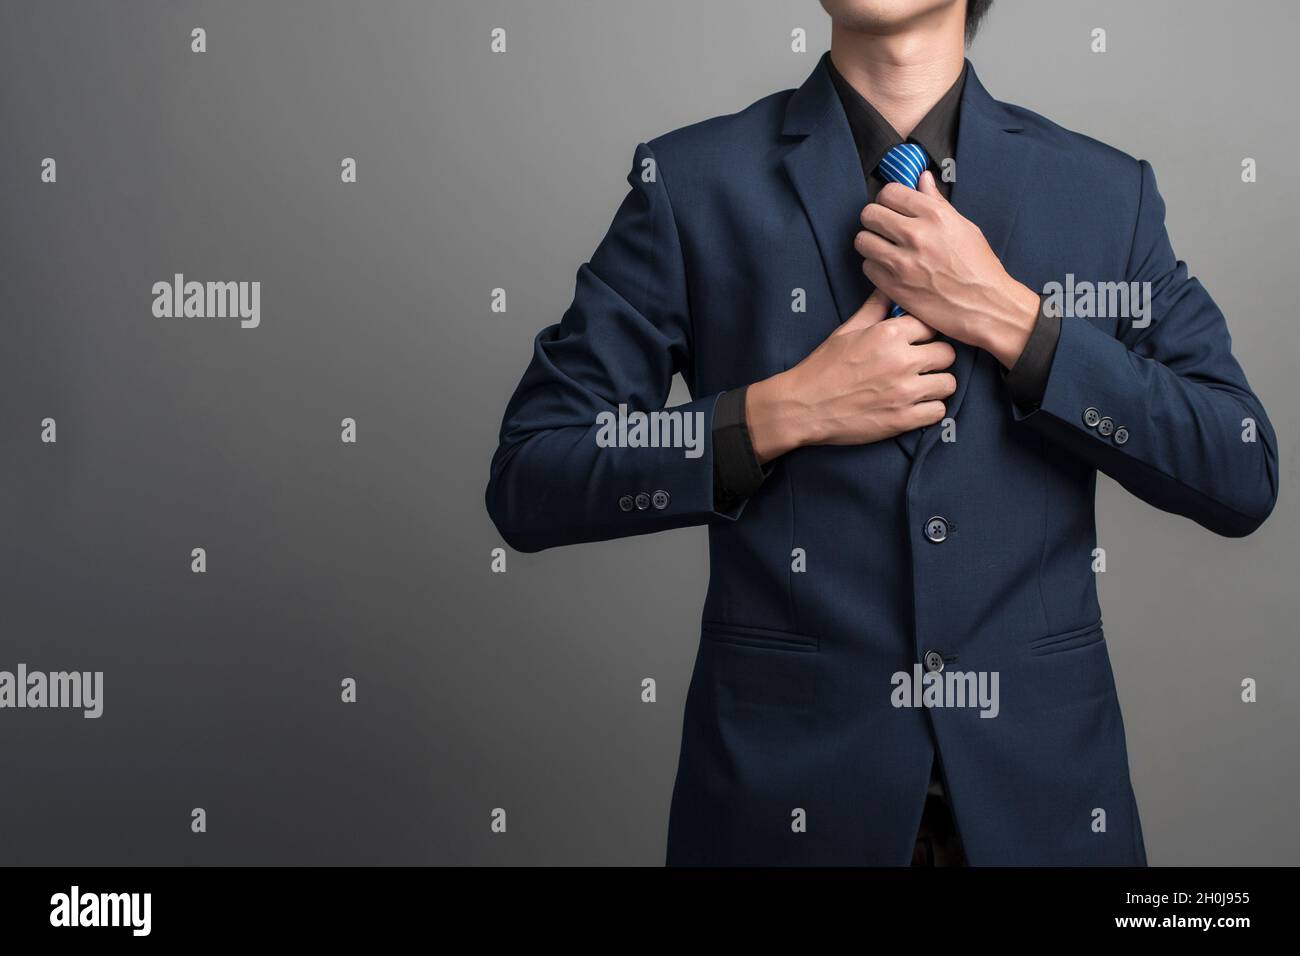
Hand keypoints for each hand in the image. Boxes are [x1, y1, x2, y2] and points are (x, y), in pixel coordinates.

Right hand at [745, 288, 956, 463]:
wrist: (803, 406)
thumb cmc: (823, 367)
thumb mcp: (846, 330)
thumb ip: (874, 308)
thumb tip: (888, 286)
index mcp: (888, 335)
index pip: (931, 325)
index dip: (926, 334)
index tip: (918, 341)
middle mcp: (901, 361)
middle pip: (947, 354)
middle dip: (937, 358)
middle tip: (922, 364)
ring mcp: (904, 393)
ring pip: (948, 384)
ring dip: (937, 384)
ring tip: (921, 386)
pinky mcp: (903, 420)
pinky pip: (938, 412)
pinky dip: (930, 409)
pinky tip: (916, 406)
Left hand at [854, 170, 1040, 369]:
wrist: (986, 307)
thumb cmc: (979, 268)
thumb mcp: (964, 227)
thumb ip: (937, 202)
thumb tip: (923, 180)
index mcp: (935, 215)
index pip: (889, 192)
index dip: (887, 199)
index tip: (891, 207)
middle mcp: (916, 235)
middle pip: (870, 214)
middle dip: (874, 219)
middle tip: (883, 228)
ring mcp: (902, 262)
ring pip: (863, 240)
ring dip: (870, 243)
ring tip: (884, 248)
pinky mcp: (894, 286)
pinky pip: (867, 267)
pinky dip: (875, 267)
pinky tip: (890, 269)